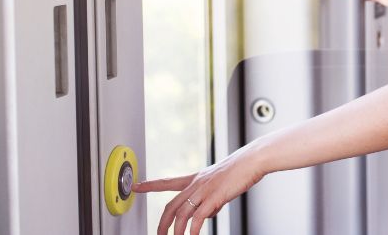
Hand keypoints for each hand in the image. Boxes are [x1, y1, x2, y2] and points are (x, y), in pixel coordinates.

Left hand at [133, 148, 263, 234]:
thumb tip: (207, 214)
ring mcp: (204, 191)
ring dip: (176, 231)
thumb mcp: (219, 184)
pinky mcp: (214, 198)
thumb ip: (210, 199)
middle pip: (171, 206)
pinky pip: (198, 218)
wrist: (252, 160)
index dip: (150, 185)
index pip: (167, 182)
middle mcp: (196, 184)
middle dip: (162, 223)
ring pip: (182, 214)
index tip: (136, 186)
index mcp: (195, 178)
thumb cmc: (239, 169)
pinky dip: (193, 230)